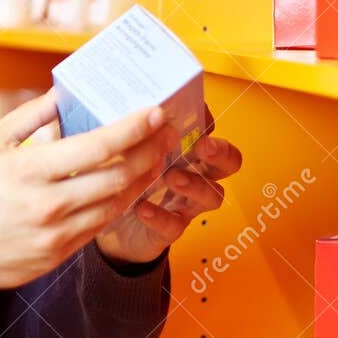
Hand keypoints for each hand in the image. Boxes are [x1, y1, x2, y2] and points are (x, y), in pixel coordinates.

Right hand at [0, 90, 180, 291]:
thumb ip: (30, 116)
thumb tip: (62, 91)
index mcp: (29, 169)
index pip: (97, 146)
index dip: (133, 128)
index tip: (155, 112)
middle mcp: (48, 203)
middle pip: (118, 176)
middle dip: (151, 152)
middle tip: (167, 134)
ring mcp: (56, 234)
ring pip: (116, 204)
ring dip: (142, 180)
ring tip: (157, 158)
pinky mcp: (58, 255)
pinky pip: (100, 226)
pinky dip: (119, 204)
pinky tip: (129, 187)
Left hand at [94, 105, 241, 265]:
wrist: (109, 223)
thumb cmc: (122, 177)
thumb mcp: (125, 149)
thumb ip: (132, 132)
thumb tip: (127, 110)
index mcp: (185, 149)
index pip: (209, 129)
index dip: (208, 120)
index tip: (195, 113)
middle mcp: (194, 174)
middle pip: (228, 162)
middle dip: (220, 152)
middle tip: (202, 146)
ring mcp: (186, 203)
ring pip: (212, 196)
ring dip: (195, 184)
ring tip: (171, 177)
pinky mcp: (171, 228)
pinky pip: (176, 225)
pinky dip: (161, 217)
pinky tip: (142, 208)